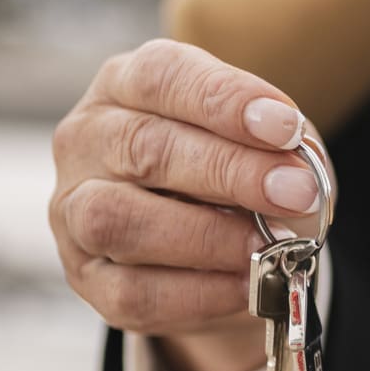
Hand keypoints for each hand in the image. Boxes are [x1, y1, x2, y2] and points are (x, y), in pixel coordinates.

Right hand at [49, 38, 326, 370]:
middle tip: (296, 193)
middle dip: (228, 171)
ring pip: (117, 220)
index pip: (161, 76)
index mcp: (126, 87)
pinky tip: (248, 287)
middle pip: (142, 147)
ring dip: (206, 237)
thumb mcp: (263, 144)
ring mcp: (74, 211)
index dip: (224, 100)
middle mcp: (88, 141)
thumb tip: (295, 178)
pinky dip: (199, 293)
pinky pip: (132, 292)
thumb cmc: (235, 177)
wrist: (213, 246)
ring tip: (270, 246)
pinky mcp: (87, 277)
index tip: (286, 127)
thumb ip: (279, 149)